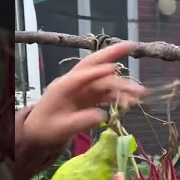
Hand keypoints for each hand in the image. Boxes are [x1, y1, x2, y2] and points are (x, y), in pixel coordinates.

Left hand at [22, 42, 144, 149]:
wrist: (39, 134)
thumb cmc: (46, 130)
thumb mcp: (61, 129)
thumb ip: (81, 121)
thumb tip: (103, 115)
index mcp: (63, 86)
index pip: (81, 75)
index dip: (98, 72)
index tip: (114, 68)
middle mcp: (74, 83)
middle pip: (94, 64)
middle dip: (111, 54)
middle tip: (130, 46)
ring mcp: (82, 89)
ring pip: (104, 81)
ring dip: (122, 85)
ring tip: (140, 93)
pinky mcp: (88, 97)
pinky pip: (106, 93)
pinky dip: (118, 96)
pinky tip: (131, 101)